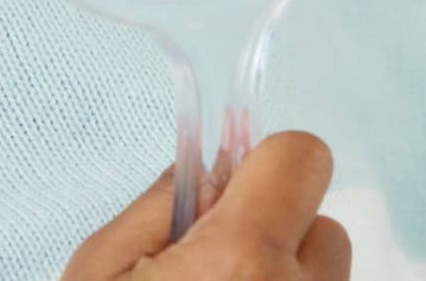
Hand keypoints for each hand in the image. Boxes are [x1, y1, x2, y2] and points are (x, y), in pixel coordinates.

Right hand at [63, 132, 353, 279]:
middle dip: (274, 234)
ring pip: (325, 274)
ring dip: (283, 277)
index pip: (302, 158)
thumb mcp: (100, 270)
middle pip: (322, 224)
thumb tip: (212, 165)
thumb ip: (162, 204)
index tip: (232, 190)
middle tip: (214, 267)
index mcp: (242, 263)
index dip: (264, 163)